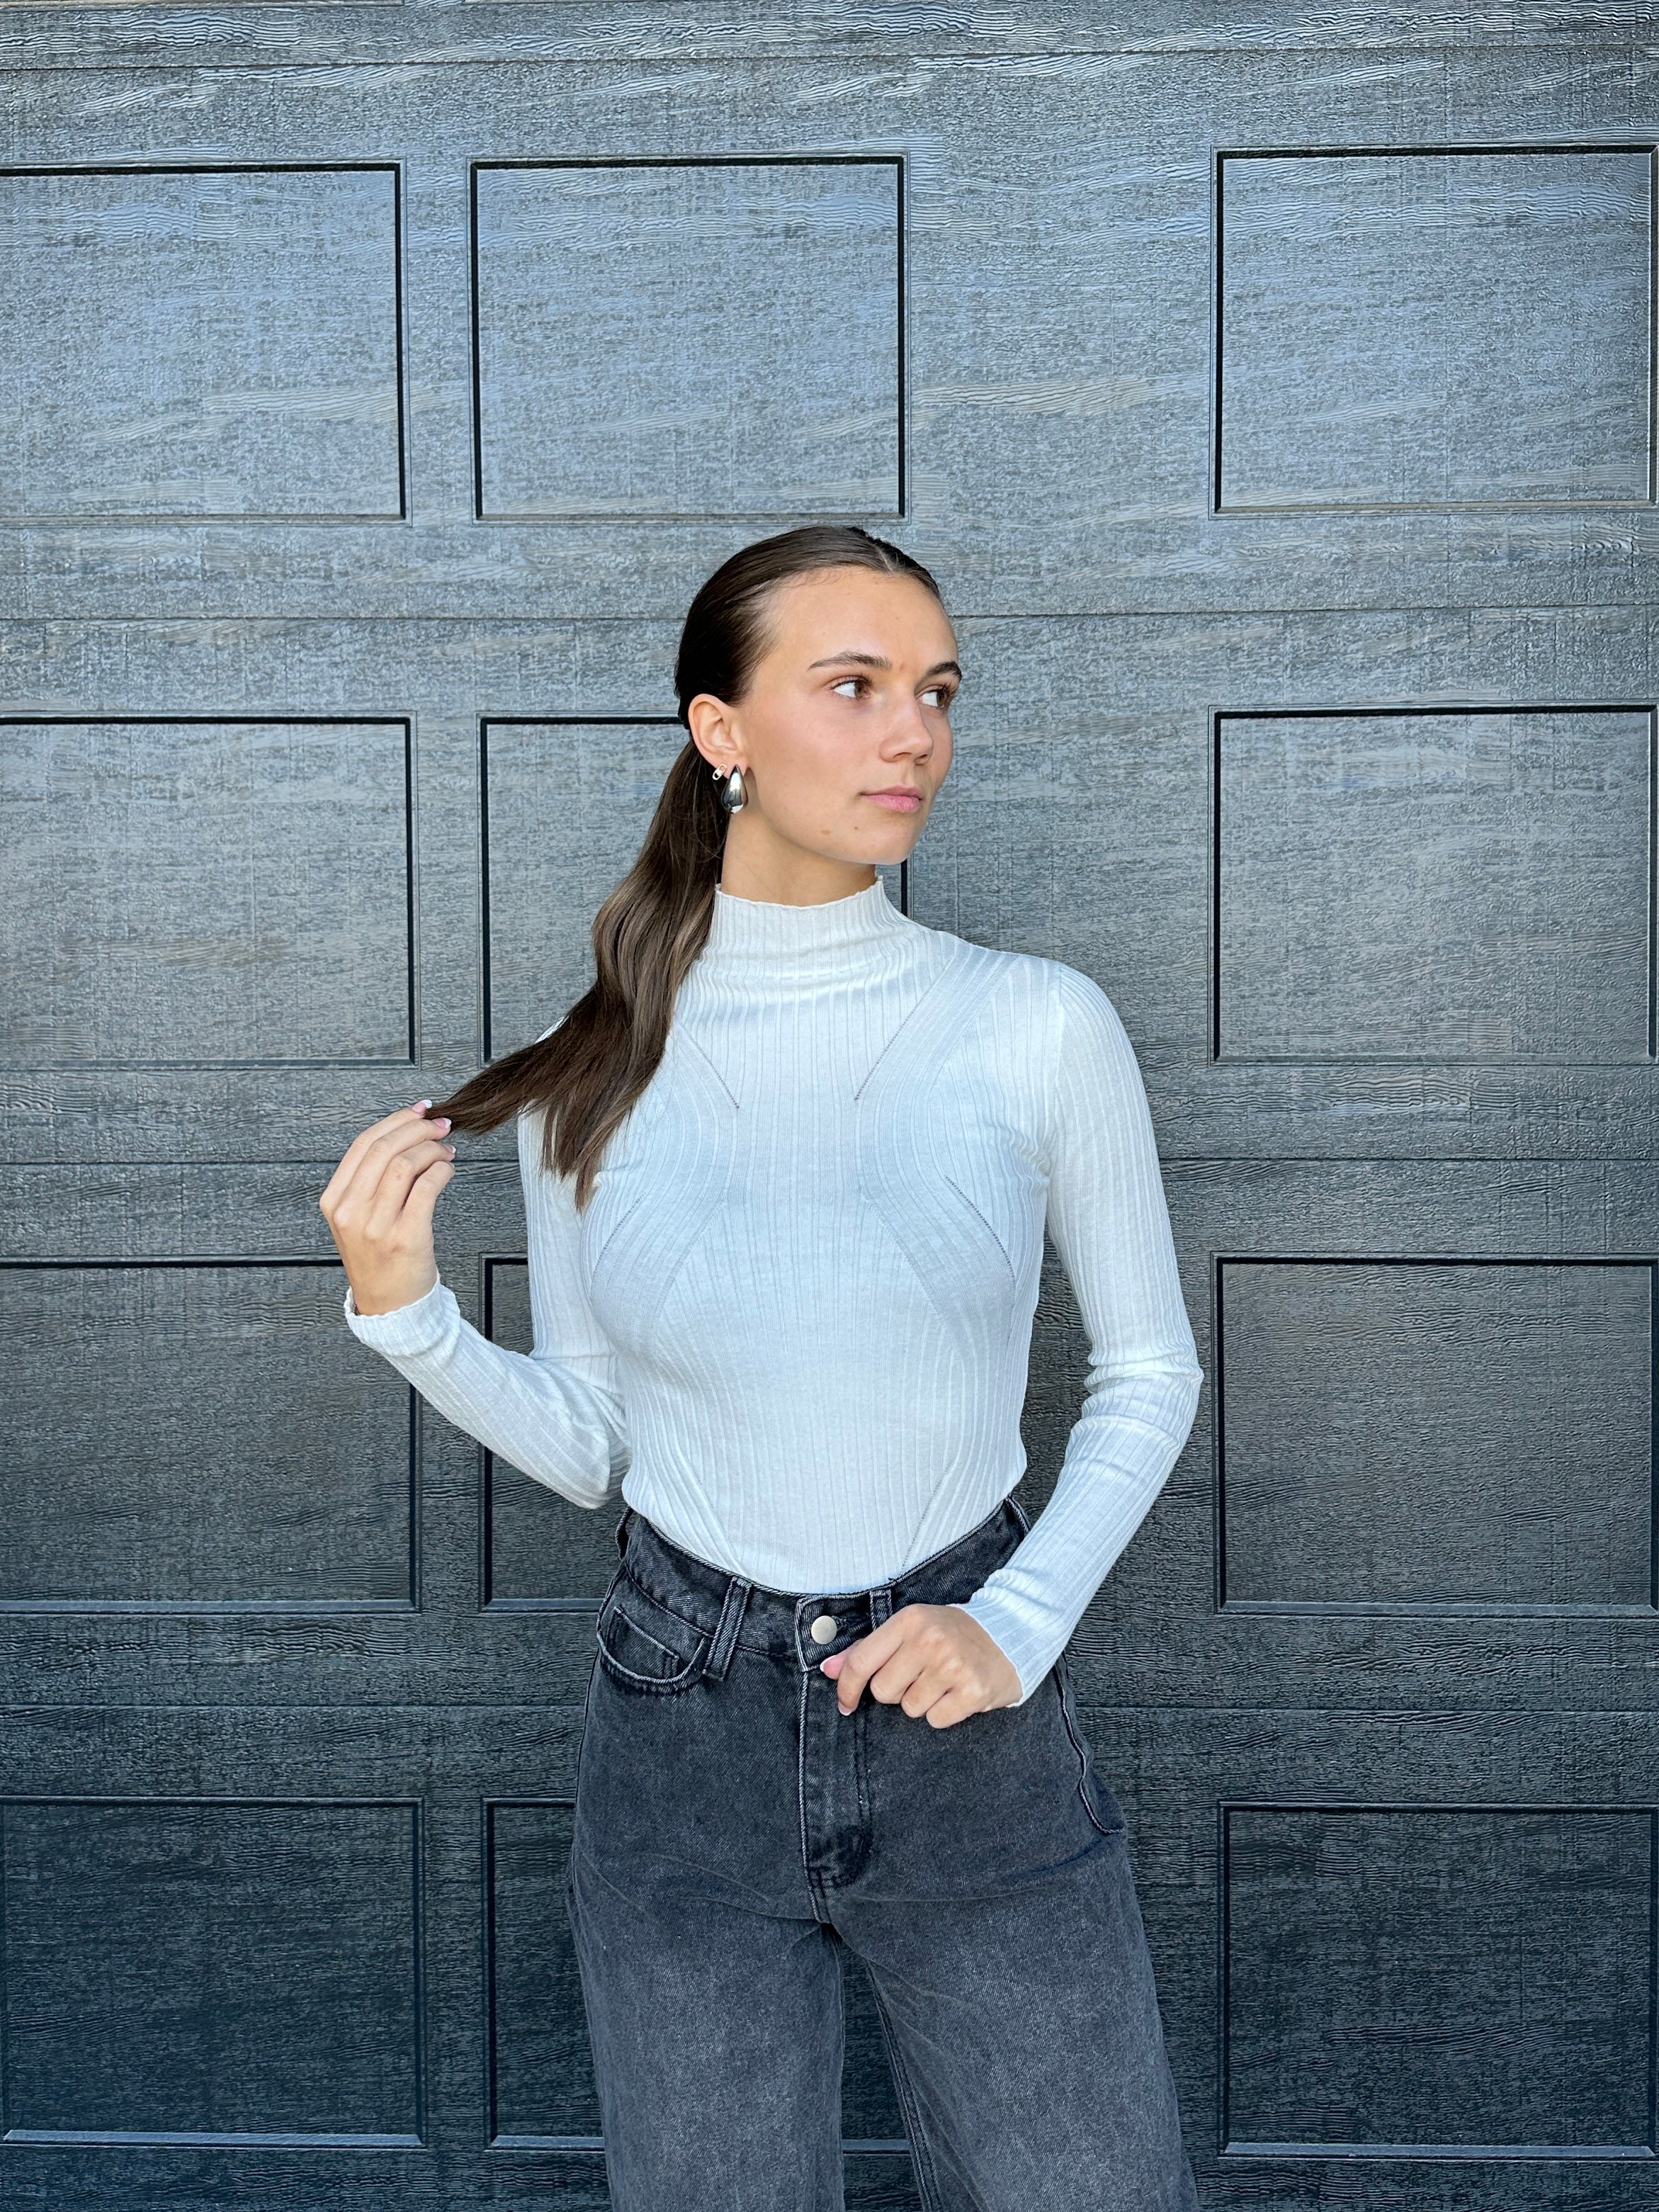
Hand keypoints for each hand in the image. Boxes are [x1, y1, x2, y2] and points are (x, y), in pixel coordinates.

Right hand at [319, 1101, 456, 1316]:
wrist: (390, 1307)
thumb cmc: (380, 1257)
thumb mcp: (359, 1217)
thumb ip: (372, 1179)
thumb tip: (408, 1130)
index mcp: (335, 1201)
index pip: (363, 1144)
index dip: (395, 1120)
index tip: (419, 1109)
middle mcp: (351, 1212)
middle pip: (385, 1149)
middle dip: (419, 1128)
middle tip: (442, 1125)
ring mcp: (376, 1227)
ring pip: (406, 1164)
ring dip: (433, 1149)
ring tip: (446, 1151)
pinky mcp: (406, 1238)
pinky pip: (427, 1187)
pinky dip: (443, 1170)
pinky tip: (448, 1170)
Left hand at [819, 1603, 1020, 1728]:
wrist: (1011, 1634)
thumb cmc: (952, 1633)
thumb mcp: (910, 1629)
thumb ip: (868, 1649)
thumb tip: (827, 1668)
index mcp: (910, 1620)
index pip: (861, 1661)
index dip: (847, 1688)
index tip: (846, 1704)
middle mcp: (930, 1640)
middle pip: (884, 1691)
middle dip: (896, 1691)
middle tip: (919, 1676)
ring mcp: (953, 1665)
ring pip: (910, 1708)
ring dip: (921, 1702)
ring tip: (941, 1683)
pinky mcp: (974, 1691)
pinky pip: (936, 1720)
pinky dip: (943, 1713)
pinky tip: (956, 1694)